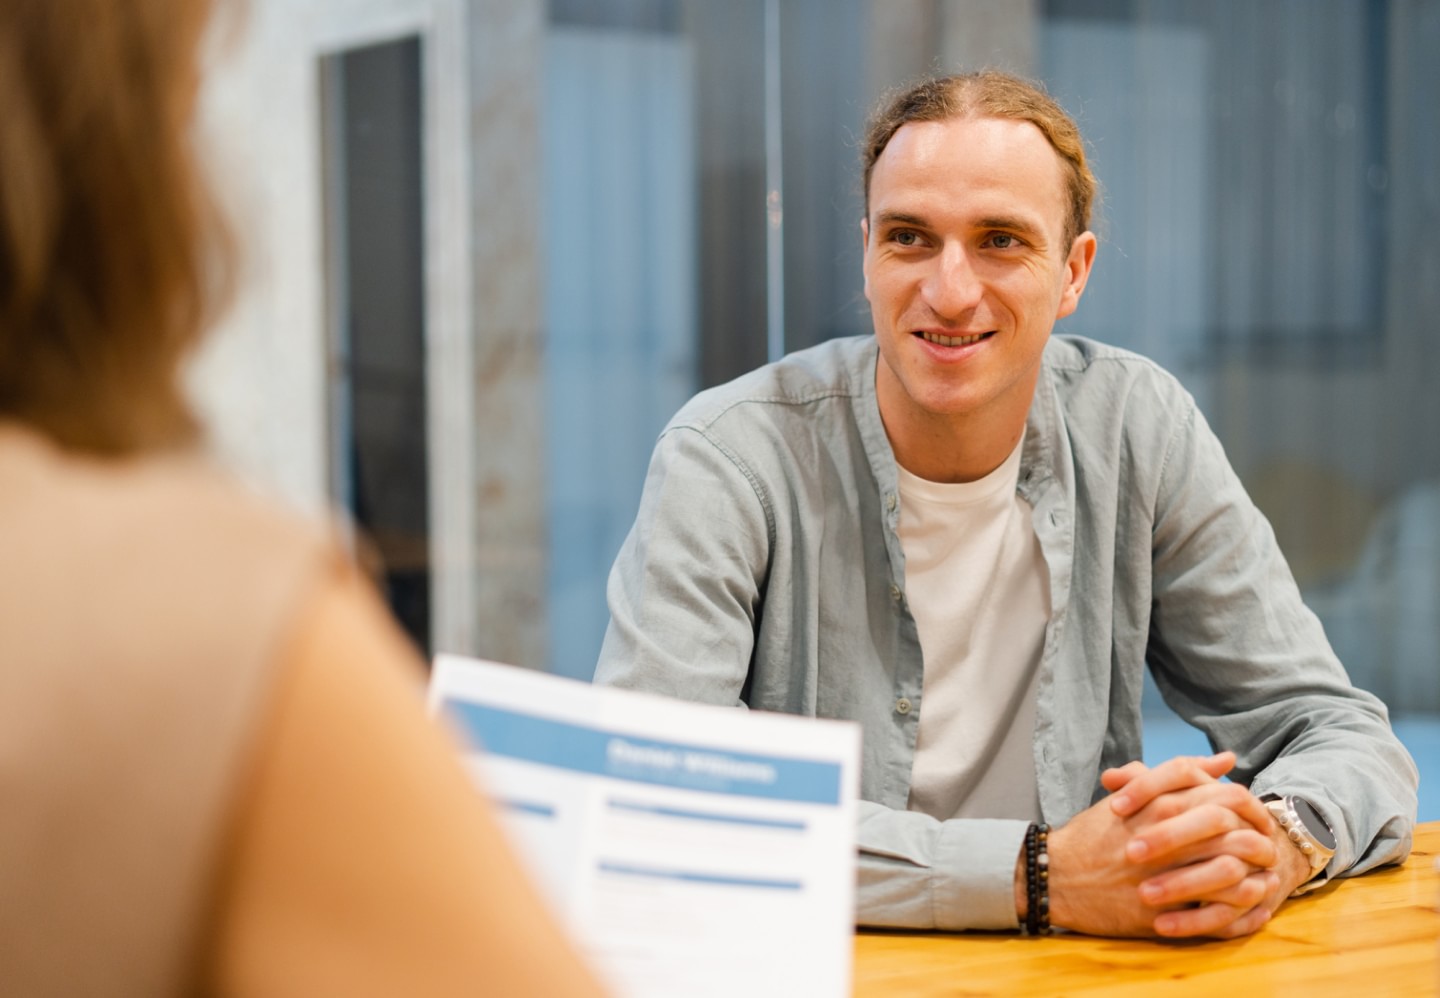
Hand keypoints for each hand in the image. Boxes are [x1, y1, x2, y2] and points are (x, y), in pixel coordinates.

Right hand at [1033, 753, 1278, 937]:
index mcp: (1160, 803)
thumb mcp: (1133, 795)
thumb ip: (1179, 775)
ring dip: (1254, 876)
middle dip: (1260, 841)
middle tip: (1265, 848)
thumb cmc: (1095, 834)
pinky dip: (1239, 908)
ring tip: (1260, 877)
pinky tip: (1246, 904)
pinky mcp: (1163, 909)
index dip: (1250, 807)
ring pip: (1233, 871)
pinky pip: (1216, 911)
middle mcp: (1167, 834)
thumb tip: (1225, 759)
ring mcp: (1165, 872)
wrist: (1057, 875)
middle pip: (1236, 831)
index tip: (1256, 819)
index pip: (1226, 796)